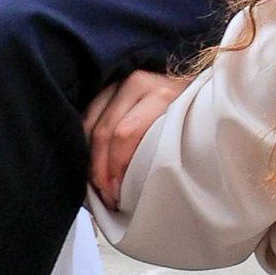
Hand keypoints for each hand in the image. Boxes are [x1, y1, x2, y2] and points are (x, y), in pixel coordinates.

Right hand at [86, 66, 189, 205]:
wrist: (190, 81)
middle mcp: (137, 82)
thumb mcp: (185, 128)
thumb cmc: (191, 113)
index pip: (125, 134)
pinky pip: (87, 115)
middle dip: (99, 168)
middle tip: (104, 194)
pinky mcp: (107, 83)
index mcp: (160, 94)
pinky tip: (91, 161)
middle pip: (104, 131)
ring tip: (96, 183)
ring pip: (90, 123)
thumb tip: (133, 184)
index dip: (116, 166)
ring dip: (88, 157)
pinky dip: (85, 141)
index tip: (117, 192)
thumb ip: (161, 147)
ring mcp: (118, 80)